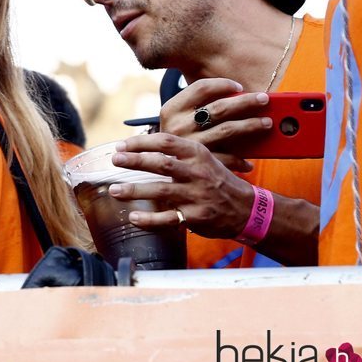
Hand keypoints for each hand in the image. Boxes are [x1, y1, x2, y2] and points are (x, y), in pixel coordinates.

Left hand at [107, 133, 254, 239]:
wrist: (247, 208)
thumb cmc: (217, 180)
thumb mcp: (203, 159)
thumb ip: (176, 153)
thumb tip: (140, 146)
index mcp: (198, 154)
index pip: (166, 141)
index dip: (141, 142)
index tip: (122, 145)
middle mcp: (197, 173)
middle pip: (161, 164)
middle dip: (135, 161)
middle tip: (115, 160)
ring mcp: (197, 195)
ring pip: (161, 191)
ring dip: (135, 190)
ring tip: (114, 190)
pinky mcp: (196, 217)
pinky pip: (169, 219)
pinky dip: (149, 220)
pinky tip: (133, 217)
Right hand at [159, 78, 270, 170]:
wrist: (158, 170)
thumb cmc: (176, 142)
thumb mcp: (177, 121)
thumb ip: (197, 107)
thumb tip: (238, 96)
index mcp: (171, 110)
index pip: (201, 88)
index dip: (223, 84)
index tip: (239, 86)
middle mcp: (177, 127)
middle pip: (219, 107)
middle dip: (246, 101)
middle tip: (264, 98)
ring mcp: (188, 145)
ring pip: (228, 130)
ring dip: (251, 125)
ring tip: (266, 123)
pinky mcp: (197, 163)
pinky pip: (227, 158)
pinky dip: (241, 159)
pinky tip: (250, 160)